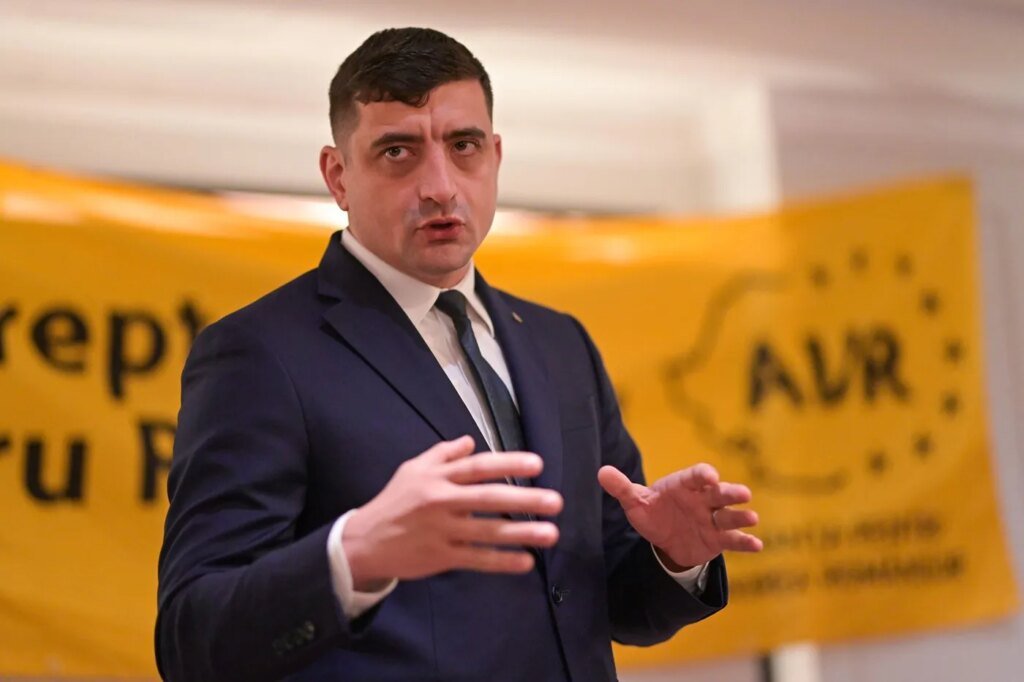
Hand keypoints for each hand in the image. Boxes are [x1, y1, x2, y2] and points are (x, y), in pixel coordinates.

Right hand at [343, 436, 562, 590]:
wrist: (363, 542)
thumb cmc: (393, 502)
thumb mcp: (413, 470)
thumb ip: (443, 454)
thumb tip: (471, 440)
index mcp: (437, 478)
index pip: (478, 467)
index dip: (508, 463)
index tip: (538, 464)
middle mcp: (441, 501)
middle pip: (488, 498)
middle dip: (524, 499)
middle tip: (555, 502)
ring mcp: (441, 531)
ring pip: (486, 531)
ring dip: (521, 533)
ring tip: (550, 534)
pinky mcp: (440, 557)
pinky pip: (476, 559)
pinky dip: (501, 561)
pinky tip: (525, 562)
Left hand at [598, 462, 761, 569]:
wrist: (664, 537)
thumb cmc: (653, 512)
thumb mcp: (635, 502)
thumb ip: (622, 488)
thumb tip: (602, 472)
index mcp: (684, 485)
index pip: (695, 476)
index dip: (703, 474)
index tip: (710, 475)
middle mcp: (702, 500)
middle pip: (719, 493)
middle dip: (731, 492)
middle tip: (744, 493)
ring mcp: (712, 519)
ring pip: (730, 516)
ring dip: (741, 516)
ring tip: (752, 518)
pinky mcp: (718, 539)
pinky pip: (733, 540)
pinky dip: (745, 542)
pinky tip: (757, 545)